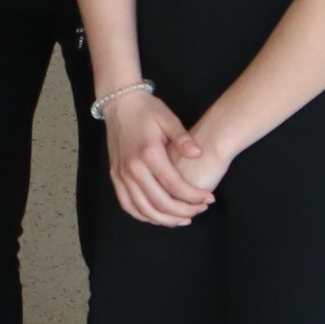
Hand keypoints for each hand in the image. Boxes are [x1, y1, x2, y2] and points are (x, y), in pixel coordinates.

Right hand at [103, 92, 223, 227]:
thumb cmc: (147, 110)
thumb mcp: (168, 118)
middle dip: (182, 212)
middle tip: (198, 211)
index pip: (174, 185)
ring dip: (164, 219)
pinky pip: (128, 204)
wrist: (119, 103)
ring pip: (143, 209)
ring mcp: (121, 175)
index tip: (208, 199)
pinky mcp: (115, 177)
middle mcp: (133, 168)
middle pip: (159, 202)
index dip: (193, 196)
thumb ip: (183, 138)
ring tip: (182, 219)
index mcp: (148, 154)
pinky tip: (158, 217)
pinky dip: (143, 215)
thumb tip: (198, 154)